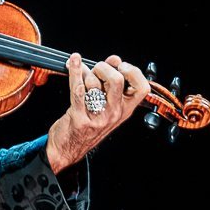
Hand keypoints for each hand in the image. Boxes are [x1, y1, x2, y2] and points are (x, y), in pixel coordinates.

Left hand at [45, 53, 149, 172]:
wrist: (67, 149)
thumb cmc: (87, 123)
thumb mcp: (105, 106)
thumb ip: (110, 82)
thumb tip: (115, 59)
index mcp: (124, 110)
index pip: (142, 88)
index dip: (133, 72)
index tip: (120, 66)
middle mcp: (114, 114)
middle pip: (117, 80)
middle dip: (104, 67)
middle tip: (96, 69)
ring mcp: (97, 117)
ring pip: (94, 84)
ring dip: (84, 74)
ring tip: (81, 77)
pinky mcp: (79, 118)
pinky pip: (77, 90)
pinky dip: (74, 72)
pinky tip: (72, 63)